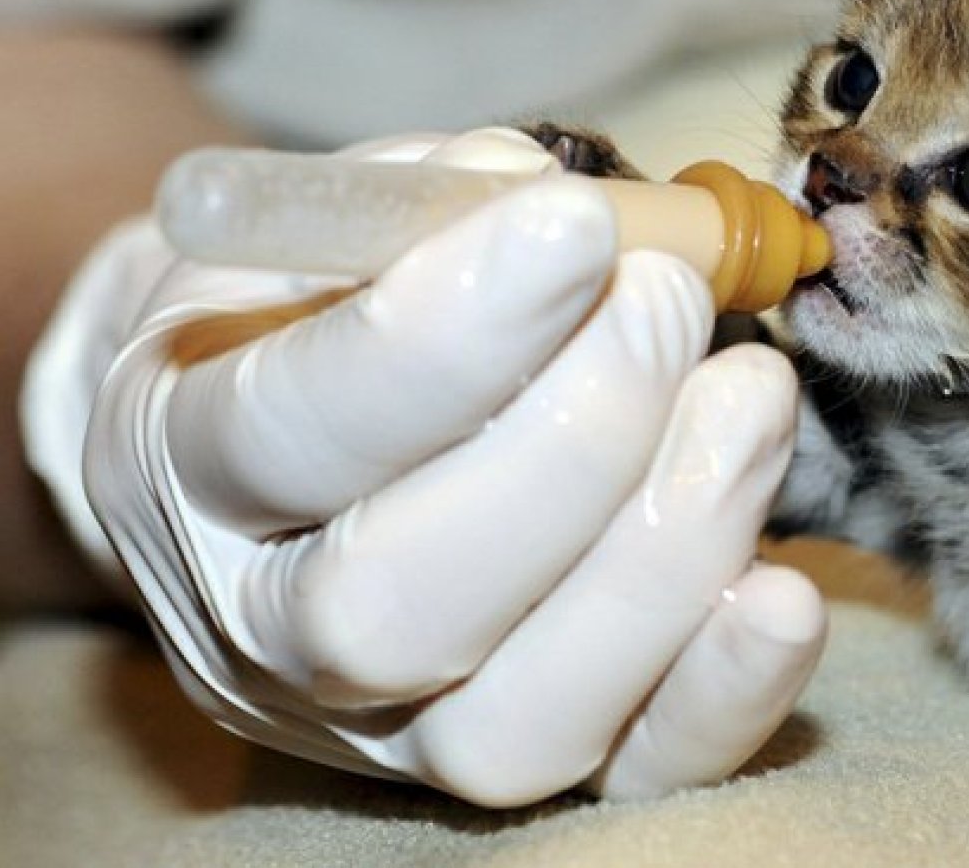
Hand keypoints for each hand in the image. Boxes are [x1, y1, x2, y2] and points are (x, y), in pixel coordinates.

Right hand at [80, 128, 825, 804]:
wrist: (263, 439)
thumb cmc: (312, 309)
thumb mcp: (324, 229)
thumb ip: (424, 205)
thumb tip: (552, 198)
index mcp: (181, 462)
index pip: (296, 426)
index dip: (450, 334)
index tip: (579, 225)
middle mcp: (267, 631)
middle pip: (400, 605)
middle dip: (575, 444)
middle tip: (670, 299)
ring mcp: (389, 727)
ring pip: (521, 716)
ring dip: (669, 550)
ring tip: (751, 393)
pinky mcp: (504, 762)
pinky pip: (626, 771)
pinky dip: (722, 693)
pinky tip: (787, 593)